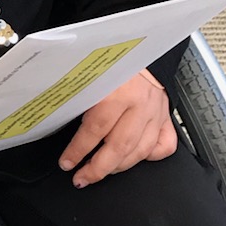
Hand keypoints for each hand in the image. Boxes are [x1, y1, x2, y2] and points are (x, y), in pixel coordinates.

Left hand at [59, 70, 177, 187]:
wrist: (141, 46)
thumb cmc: (112, 61)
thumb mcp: (90, 76)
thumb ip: (80, 100)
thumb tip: (57, 121)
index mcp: (118, 91)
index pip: (95, 129)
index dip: (78, 151)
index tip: (66, 163)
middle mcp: (140, 104)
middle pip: (119, 147)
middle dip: (97, 169)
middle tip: (81, 178)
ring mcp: (157, 112)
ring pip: (140, 152)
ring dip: (118, 167)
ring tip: (100, 172)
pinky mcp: (167, 117)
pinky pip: (165, 145)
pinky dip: (150, 157)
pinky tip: (133, 158)